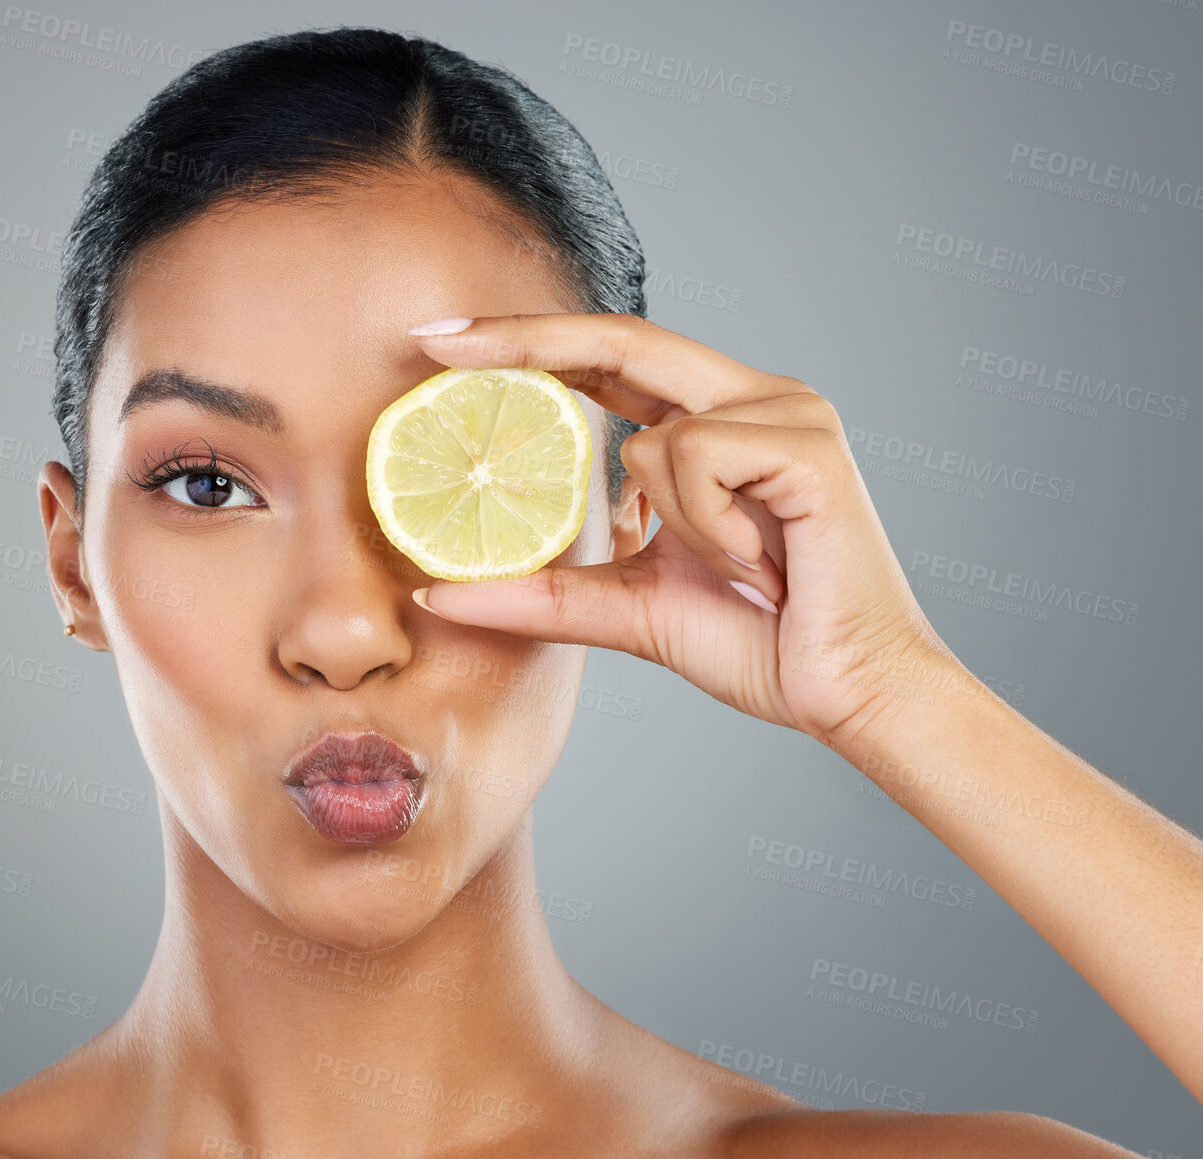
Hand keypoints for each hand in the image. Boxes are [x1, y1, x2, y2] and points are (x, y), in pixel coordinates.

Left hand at [406, 312, 959, 748]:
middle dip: (525, 338)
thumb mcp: (626, 608)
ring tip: (733, 569)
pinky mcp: (807, 445)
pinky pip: (701, 461)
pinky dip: (705, 524)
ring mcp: (788, 414)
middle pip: (623, 340)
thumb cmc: (758, 643)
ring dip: (668, 519)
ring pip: (656, 436)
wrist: (850, 694)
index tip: (441, 347)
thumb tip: (435, 595)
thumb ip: (540, 593)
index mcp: (718, 424)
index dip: (529, 345)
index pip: (611, 361)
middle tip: (434, 344)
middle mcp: (755, 399)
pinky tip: (755, 562)